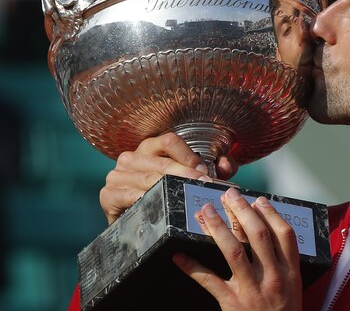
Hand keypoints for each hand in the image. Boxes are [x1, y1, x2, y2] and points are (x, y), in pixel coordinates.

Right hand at [99, 132, 237, 224]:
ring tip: (190, 198)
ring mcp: (117, 175)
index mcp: (150, 147)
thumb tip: (227, 164)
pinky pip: (129, 196)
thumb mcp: (190, 179)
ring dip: (171, 189)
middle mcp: (131, 157)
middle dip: (187, 175)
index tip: (205, 172)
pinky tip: (162, 207)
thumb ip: (214, 169)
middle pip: (162, 162)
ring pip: (149, 178)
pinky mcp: (108, 195)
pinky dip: (148, 201)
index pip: (169, 140)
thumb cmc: (165, 195)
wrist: (136, 223)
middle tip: (205, 187)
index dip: (189, 155)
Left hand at [173, 188, 301, 310]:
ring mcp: (252, 291)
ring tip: (205, 212)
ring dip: (217, 228)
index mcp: (291, 273)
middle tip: (228, 195)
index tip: (258, 200)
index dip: (272, 214)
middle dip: (241, 211)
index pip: (285, 235)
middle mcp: (273, 278)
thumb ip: (283, 263)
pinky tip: (179, 256)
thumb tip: (265, 232)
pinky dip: (193, 267)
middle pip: (258, 236)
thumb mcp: (293, 288)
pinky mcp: (232, 304)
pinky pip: (209, 281)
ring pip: (233, 252)